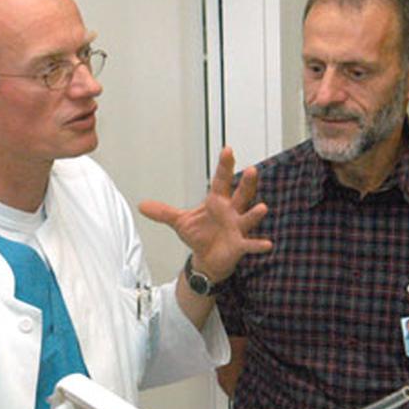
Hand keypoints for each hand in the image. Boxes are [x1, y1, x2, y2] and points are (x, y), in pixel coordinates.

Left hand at [139, 146, 271, 282]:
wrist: (207, 258)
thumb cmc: (200, 235)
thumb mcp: (180, 222)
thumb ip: (163, 212)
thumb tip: (141, 205)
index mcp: (217, 202)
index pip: (221, 180)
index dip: (224, 166)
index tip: (227, 150)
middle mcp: (231, 212)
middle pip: (241, 195)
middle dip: (246, 184)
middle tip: (252, 169)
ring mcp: (238, 228)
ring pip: (248, 218)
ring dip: (255, 214)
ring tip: (262, 207)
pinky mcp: (240, 245)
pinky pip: (250, 244)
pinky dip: (258, 245)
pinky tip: (267, 244)